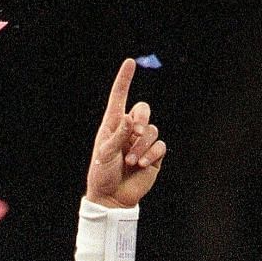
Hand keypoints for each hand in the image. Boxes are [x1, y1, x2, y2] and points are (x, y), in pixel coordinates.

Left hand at [85, 59, 165, 208]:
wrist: (112, 197)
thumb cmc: (102, 174)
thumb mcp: (104, 154)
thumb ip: (117, 135)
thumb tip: (129, 117)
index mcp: (113, 125)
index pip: (119, 98)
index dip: (125, 80)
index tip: (130, 63)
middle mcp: (128, 130)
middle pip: (143, 110)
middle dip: (140, 119)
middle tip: (134, 132)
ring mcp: (142, 143)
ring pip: (152, 130)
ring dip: (142, 145)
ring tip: (131, 161)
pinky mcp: (153, 156)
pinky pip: (160, 146)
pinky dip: (151, 154)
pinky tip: (141, 164)